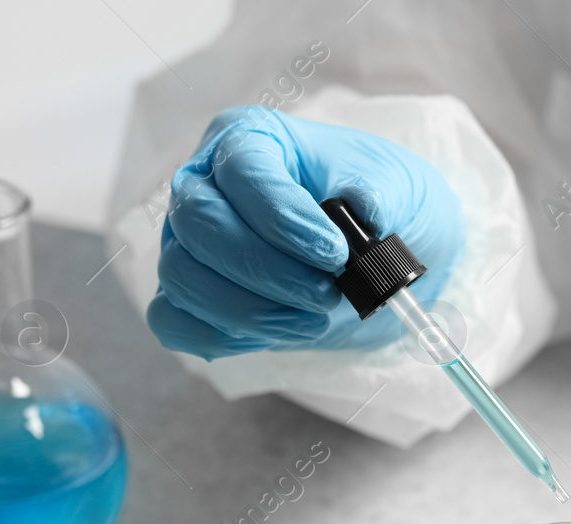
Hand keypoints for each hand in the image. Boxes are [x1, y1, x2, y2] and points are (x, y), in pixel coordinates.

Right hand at [148, 106, 464, 357]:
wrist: (379, 251)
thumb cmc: (378, 203)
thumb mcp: (395, 184)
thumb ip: (379, 192)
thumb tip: (365, 207)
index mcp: (250, 139)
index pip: (241, 171)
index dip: (281, 217)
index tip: (333, 253)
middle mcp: (205, 184)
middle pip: (199, 224)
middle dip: (265, 270)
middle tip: (326, 294)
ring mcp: (189, 242)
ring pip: (183, 276)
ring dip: (250, 311)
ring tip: (314, 318)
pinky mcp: (191, 295)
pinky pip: (175, 322)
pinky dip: (221, 337)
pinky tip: (277, 333)